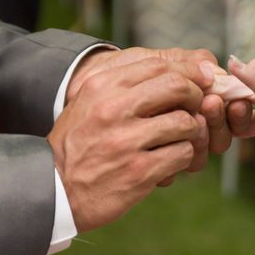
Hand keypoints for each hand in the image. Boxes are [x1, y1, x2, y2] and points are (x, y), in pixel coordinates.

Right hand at [66, 47, 234, 156]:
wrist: (53, 189)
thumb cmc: (78, 143)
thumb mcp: (89, 102)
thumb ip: (125, 83)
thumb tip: (176, 70)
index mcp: (102, 86)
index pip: (159, 65)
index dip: (189, 70)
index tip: (202, 78)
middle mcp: (113, 109)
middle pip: (178, 87)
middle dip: (196, 96)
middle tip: (197, 107)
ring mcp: (127, 141)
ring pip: (186, 122)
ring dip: (192, 131)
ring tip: (181, 138)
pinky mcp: (139, 171)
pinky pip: (183, 154)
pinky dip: (184, 156)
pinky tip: (171, 160)